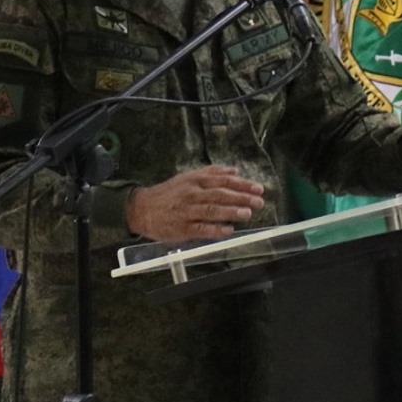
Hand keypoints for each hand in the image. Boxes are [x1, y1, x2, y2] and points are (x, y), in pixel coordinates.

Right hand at [125, 165, 265, 241]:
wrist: (142, 208)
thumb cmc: (169, 194)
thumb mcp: (188, 178)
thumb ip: (211, 173)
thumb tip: (234, 170)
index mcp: (195, 181)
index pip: (223, 181)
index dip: (242, 185)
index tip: (258, 188)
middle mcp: (192, 194)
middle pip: (220, 194)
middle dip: (241, 198)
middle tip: (258, 201)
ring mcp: (187, 211)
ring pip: (211, 210)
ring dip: (231, 212)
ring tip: (247, 213)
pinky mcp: (182, 228)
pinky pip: (201, 228)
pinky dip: (215, 229)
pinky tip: (229, 230)